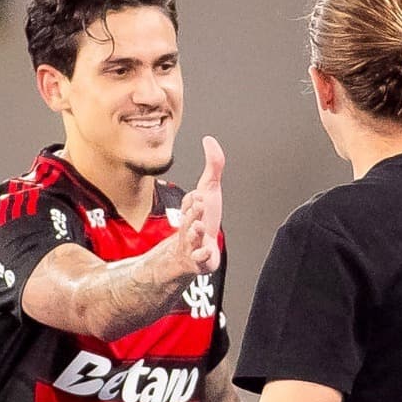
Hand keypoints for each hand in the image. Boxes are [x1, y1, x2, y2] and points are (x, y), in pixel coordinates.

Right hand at [176, 136, 223, 272]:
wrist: (192, 255)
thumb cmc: (203, 220)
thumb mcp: (209, 191)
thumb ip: (213, 165)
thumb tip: (209, 139)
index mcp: (192, 211)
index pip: (191, 202)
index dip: (194, 199)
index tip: (199, 198)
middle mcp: (190, 228)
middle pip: (189, 218)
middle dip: (193, 212)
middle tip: (199, 206)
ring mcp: (193, 245)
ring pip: (190, 237)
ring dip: (194, 230)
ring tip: (198, 226)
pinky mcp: (199, 262)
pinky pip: (199, 260)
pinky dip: (203, 255)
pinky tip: (208, 250)